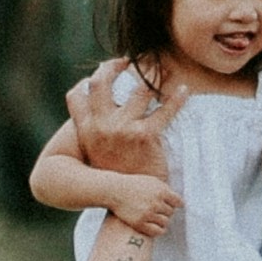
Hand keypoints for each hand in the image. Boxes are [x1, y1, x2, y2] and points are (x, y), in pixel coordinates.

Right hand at [67, 60, 176, 177]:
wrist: (128, 200)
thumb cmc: (115, 174)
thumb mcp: (95, 152)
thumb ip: (95, 130)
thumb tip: (105, 109)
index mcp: (86, 129)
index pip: (77, 94)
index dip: (90, 78)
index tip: (107, 67)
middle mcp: (101, 125)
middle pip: (102, 82)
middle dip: (115, 66)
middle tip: (132, 60)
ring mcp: (122, 129)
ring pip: (138, 90)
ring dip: (152, 76)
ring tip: (163, 71)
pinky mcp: (144, 136)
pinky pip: (164, 110)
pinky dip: (176, 98)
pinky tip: (184, 90)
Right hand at [107, 174, 184, 238]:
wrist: (114, 191)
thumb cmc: (133, 185)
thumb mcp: (151, 181)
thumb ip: (165, 189)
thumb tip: (178, 201)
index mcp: (161, 191)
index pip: (178, 202)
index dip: (176, 204)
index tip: (172, 205)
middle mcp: (156, 203)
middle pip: (171, 213)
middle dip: (166, 212)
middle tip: (158, 210)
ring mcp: (148, 214)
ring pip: (165, 222)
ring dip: (162, 221)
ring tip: (155, 218)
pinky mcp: (140, 223)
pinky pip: (157, 231)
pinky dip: (159, 230)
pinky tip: (156, 227)